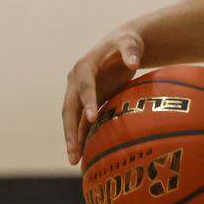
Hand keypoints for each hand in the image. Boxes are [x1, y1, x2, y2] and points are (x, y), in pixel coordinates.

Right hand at [62, 31, 143, 164]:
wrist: (122, 46)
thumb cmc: (128, 44)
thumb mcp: (130, 43)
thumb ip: (131, 51)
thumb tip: (134, 62)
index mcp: (84, 66)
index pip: (84, 86)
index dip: (87, 100)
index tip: (92, 116)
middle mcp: (76, 81)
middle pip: (70, 107)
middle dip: (71, 129)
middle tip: (73, 149)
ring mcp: (79, 93)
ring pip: (72, 118)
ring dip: (72, 138)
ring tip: (74, 160)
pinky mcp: (87, 101)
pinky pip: (82, 121)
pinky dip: (81, 136)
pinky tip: (82, 154)